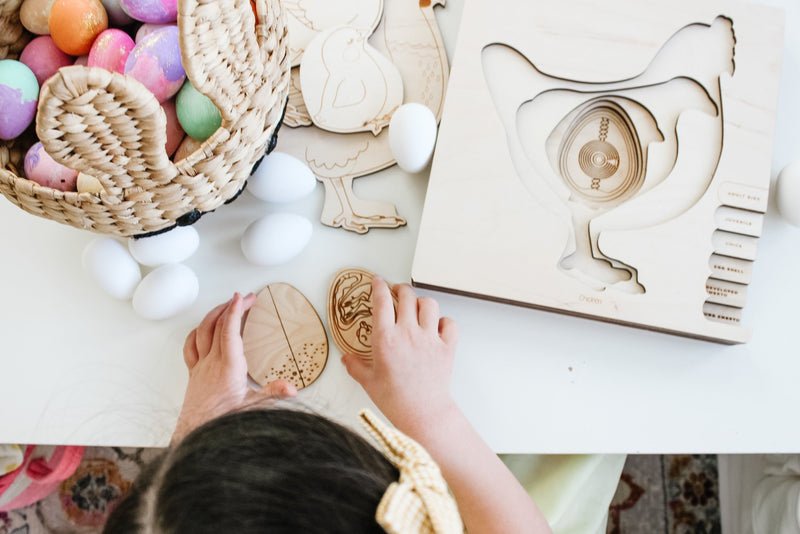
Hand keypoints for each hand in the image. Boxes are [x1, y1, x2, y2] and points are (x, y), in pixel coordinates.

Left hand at [173, 292, 296, 442]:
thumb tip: (292, 388)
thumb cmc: (222, 422)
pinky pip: (191, 346)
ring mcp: (200, 367)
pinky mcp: (194, 374)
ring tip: (224, 306)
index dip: (236, 310)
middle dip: (230, 306)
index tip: (243, 297)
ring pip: (202, 331)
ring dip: (213, 315)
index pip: (229, 330)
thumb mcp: (253, 409)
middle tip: (244, 298)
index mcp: (228, 366)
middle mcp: (211, 362)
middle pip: (216, 324)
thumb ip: (273, 394)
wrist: (196, 435)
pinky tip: (202, 329)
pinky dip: (197, 332)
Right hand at [342, 278, 458, 434]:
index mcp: (385, 339)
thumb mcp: (368, 382)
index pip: (381, 302)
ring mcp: (429, 338)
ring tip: (416, 307)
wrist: (422, 413)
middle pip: (407, 295)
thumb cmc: (394, 399)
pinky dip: (444, 322)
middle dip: (400, 289)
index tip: (377, 281)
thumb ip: (355, 366)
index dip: (378, 287)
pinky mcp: (447, 347)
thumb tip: (346, 358)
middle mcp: (408, 333)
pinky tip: (437, 328)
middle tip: (396, 292)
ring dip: (421, 302)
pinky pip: (449, 323)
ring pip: (429, 304)